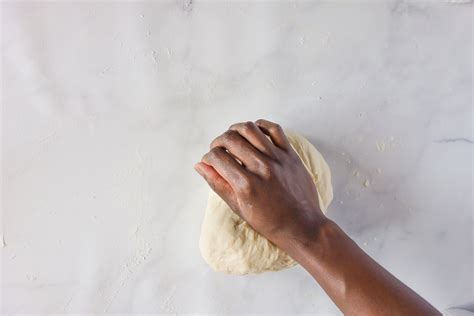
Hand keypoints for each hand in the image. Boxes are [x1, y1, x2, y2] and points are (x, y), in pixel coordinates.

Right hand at [194, 119, 325, 249]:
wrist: (302, 226)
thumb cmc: (269, 222)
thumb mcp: (238, 207)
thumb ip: (218, 184)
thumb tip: (200, 165)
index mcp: (246, 184)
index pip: (217, 157)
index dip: (208, 157)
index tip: (210, 161)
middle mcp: (261, 167)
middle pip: (230, 139)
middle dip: (218, 142)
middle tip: (218, 150)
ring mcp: (278, 158)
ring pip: (250, 129)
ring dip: (235, 130)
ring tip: (233, 139)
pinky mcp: (290, 154)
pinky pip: (274, 129)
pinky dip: (260, 126)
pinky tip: (253, 133)